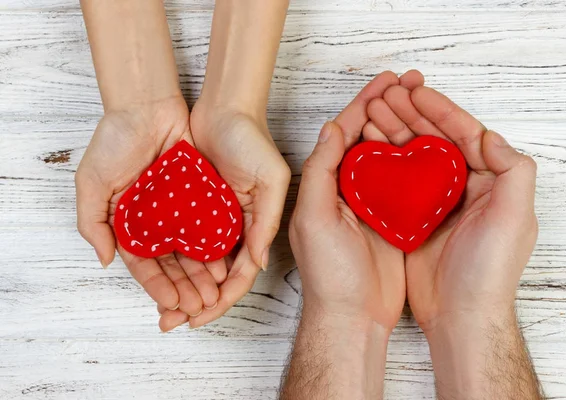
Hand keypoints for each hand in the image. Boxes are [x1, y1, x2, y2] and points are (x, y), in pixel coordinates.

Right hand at [76, 96, 225, 326]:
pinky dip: (214, 246)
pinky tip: (223, 263)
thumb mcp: (91, 182)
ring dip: (201, 273)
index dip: (156, 286)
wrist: (147, 105)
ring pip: (192, 249)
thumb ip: (92, 223)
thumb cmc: (114, 141)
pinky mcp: (200, 196)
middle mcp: (156, 220)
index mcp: (130, 222)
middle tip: (197, 308)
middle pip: (172, 263)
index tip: (170, 305)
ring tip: (213, 293)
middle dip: (184, 288)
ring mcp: (179, 209)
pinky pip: (209, 226)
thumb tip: (107, 261)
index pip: (144, 264)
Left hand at [155, 103, 290, 329]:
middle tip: (174, 321)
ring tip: (162, 306)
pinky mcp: (189, 203)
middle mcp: (232, 226)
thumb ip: (266, 220)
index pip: (242, 272)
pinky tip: (155, 273)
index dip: (224, 298)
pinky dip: (170, 256)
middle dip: (198, 300)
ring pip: (196, 261)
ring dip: (181, 284)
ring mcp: (210, 216)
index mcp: (253, 225)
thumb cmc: (253, 139)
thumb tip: (257, 262)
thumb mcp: (272, 178)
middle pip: (217, 274)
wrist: (224, 107)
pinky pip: (179, 236)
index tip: (203, 317)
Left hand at [289, 70, 423, 332]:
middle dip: (390, 107)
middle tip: (412, 82)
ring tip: (428, 103)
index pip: (346, 132)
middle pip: (371, 137)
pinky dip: (419, 161)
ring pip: (391, 155)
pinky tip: (436, 146)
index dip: (365, 103)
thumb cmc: (327, 273)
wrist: (351, 316)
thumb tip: (332, 127)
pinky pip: (408, 182)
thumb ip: (320, 172)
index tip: (387, 80)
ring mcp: (373, 203)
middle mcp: (349, 188)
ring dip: (407, 128)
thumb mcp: (313, 218)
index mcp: (326, 183)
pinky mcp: (395, 220)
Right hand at [367, 81, 541, 396]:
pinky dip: (383, 162)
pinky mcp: (413, 218)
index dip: (440, 109)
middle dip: (410, 114)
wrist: (460, 315)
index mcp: (489, 182)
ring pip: (412, 156)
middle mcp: (462, 187)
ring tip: (371, 113)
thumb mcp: (515, 218)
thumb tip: (490, 135)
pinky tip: (367, 149)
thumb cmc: (489, 271)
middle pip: (434, 140)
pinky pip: (397, 181)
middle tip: (386, 95)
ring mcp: (435, 202)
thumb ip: (513, 171)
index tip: (415, 90)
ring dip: (394, 132)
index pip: (464, 133)